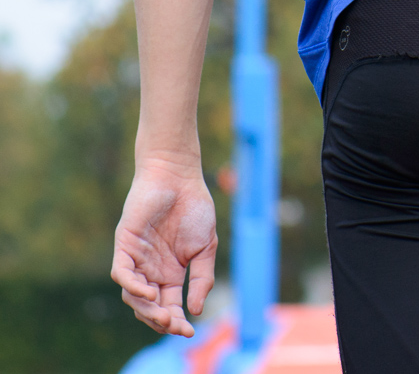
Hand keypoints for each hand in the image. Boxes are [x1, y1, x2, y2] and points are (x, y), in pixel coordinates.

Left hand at [110, 158, 217, 336]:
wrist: (179, 178)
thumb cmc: (194, 208)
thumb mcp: (206, 248)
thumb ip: (202, 277)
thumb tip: (196, 310)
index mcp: (170, 273)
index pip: (170, 305)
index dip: (178, 321)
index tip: (190, 331)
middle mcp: (150, 270)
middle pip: (149, 306)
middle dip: (160, 320)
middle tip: (175, 326)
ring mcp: (136, 259)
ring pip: (132, 296)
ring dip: (146, 309)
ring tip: (164, 315)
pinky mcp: (124, 245)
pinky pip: (122, 274)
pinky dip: (132, 287)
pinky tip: (149, 292)